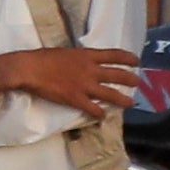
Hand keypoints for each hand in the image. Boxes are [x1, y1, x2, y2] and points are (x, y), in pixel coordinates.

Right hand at [0, 42, 134, 116]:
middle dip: (130, 80)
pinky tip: (103, 117)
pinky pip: (93, 109)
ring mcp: (85, 85)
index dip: (128, 58)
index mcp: (87, 55)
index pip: (114, 55)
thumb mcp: (67, 52)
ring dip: (123, 99)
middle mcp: (91, 70)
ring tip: (131, 103)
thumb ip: (79, 58)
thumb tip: (84, 62)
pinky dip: (99, 113)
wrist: (31, 69)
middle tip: (138, 83)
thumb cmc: (44, 57)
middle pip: (117, 75)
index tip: (137, 61)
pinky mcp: (76, 99)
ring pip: (110, 94)